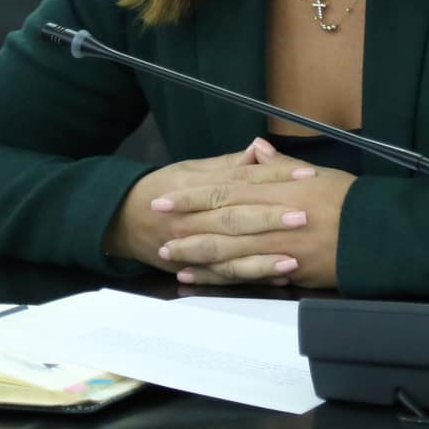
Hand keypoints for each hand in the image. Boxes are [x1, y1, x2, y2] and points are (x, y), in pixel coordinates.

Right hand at [105, 138, 320, 278]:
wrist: (121, 219)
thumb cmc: (162, 189)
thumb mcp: (191, 169)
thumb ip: (229, 164)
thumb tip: (260, 149)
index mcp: (199, 188)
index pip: (242, 180)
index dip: (275, 176)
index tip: (307, 175)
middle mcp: (195, 218)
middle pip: (235, 217)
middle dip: (270, 218)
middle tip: (304, 216)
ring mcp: (192, 246)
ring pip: (229, 254)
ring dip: (262, 259)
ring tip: (293, 260)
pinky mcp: (193, 267)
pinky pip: (224, 276)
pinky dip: (250, 279)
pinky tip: (277, 279)